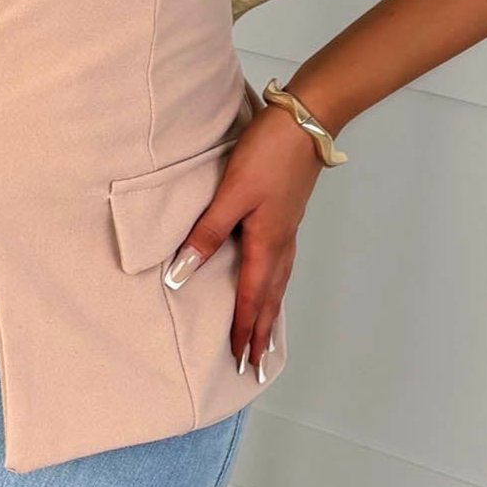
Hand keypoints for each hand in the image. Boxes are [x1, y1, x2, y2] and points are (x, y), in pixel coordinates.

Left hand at [164, 104, 323, 376]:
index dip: (242, 327)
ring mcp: (288, 227)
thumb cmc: (267, 154)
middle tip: (255, 365)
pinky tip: (273, 278)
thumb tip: (181, 273)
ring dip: (270, 310)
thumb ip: (206, 232)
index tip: (238, 359)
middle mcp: (281, 241)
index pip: (250, 295)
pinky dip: (277, 283)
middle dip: (260, 331)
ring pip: (279, 280)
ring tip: (266, 334)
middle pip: (269, 296)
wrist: (305, 122)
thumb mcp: (231, 193)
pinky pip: (283, 262)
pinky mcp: (288, 212)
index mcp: (265, 242)